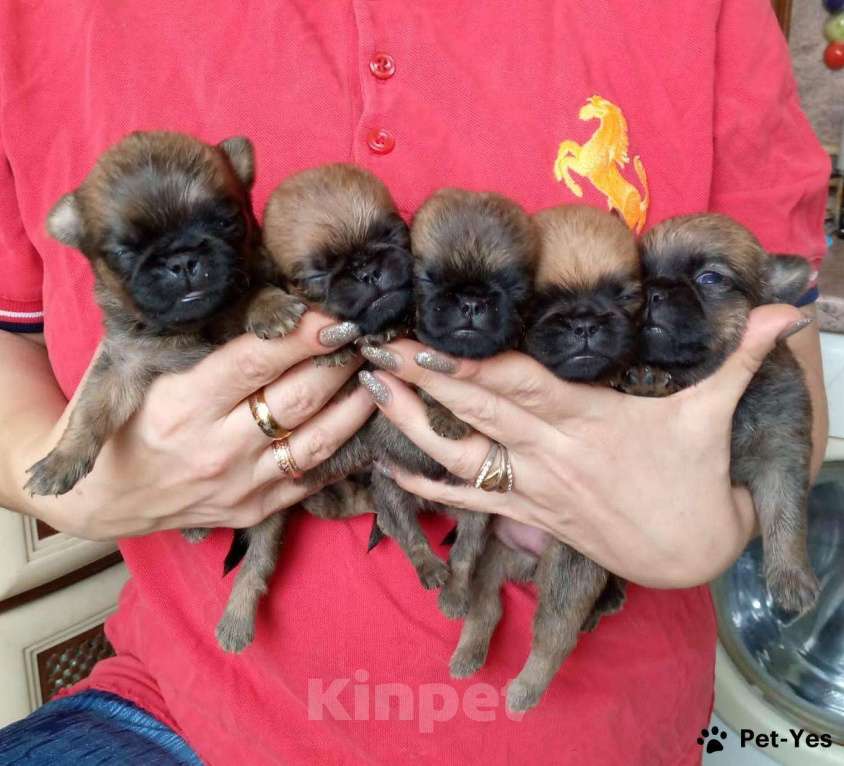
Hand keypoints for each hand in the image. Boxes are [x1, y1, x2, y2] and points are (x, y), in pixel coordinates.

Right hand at [22, 312, 373, 539]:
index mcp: (184, 404)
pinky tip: (364, 419)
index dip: (303, 335)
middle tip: (367, 335)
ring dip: (357, 404)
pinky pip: (313, 478)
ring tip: (377, 372)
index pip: (256, 361)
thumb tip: (245, 286)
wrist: (102, 497)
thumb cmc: (118, 417)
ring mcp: (241, 484)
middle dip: (341, 361)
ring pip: (319, 441)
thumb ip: (185, 332)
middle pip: (299, 399)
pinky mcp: (255, 510)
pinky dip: (345, 448)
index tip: (337, 314)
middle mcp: (217, 448)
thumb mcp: (134, 365)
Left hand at [359, 305, 806, 587]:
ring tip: (369, 389)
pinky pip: (471, 500)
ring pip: (460, 455)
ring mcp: (533, 486)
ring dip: (411, 423)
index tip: (424, 341)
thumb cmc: (696, 481)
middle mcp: (551, 452)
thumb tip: (788, 311)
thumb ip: (738, 358)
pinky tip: (391, 471)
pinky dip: (430, 488)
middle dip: (422, 378)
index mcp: (588, 420)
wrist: (690, 556)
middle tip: (374, 346)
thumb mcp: (712, 415)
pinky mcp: (528, 514)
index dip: (469, 365)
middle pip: (476, 410)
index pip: (518, 386)